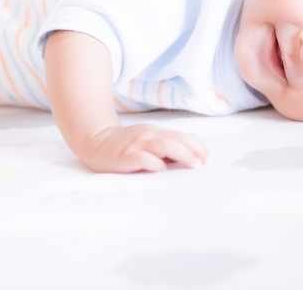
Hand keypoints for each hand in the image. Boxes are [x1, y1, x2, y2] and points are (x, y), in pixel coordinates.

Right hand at [79, 124, 207, 172]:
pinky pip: (142, 158)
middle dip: (192, 152)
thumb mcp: (148, 141)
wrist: (96, 140)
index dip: (196, 147)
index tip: (206, 158)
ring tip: (192, 165)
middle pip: (176, 140)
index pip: (182, 137)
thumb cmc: (126, 145)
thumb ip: (166, 148)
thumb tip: (190, 161)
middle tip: (202, 165)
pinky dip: (154, 163)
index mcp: (156, 133)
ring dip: (181, 154)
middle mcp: (149, 136)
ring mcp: (137, 145)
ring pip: (164, 146)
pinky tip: (160, 168)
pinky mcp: (125, 156)